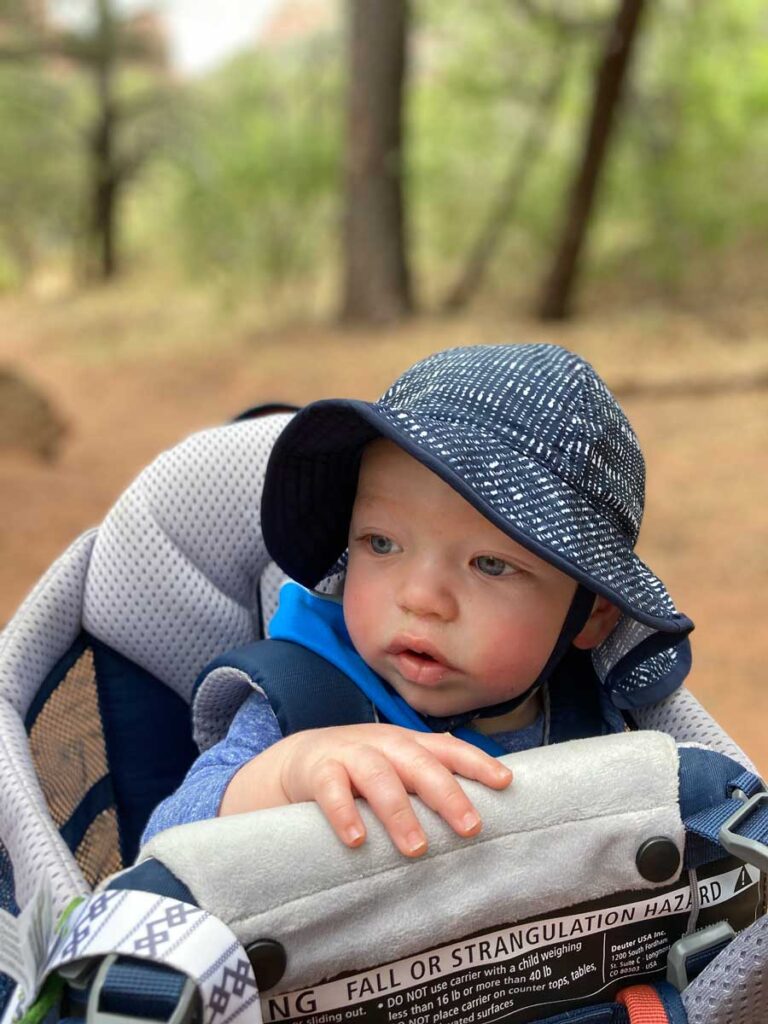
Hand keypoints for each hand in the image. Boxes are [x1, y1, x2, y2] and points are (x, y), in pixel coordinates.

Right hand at [219, 723, 511, 856]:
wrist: (299, 761)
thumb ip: (429, 782)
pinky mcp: (318, 770)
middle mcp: (383, 744)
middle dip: (447, 793)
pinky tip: (357, 840)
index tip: (505, 782)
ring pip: (379, 776)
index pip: (448, 749)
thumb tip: (480, 813)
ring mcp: (349, 753)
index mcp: (408, 744)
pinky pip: (331, 789)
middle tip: (471, 827)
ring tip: (416, 848)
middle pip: (419, 763)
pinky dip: (344, 812)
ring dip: (400, 811)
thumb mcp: (397, 769)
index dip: (477, 763)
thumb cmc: (361, 772)